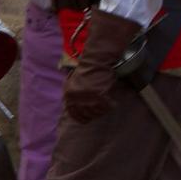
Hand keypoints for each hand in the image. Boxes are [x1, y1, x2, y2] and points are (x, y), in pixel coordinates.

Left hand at [63, 9, 141, 123]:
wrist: (96, 61)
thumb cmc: (86, 69)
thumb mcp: (72, 81)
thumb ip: (71, 93)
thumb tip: (70, 106)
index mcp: (68, 95)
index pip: (73, 114)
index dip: (81, 117)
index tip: (88, 118)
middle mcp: (76, 98)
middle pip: (85, 114)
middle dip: (93, 114)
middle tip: (99, 110)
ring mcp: (87, 98)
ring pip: (96, 113)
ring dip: (102, 110)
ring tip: (106, 104)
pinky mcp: (99, 95)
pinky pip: (106, 108)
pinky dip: (111, 106)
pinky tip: (112, 103)